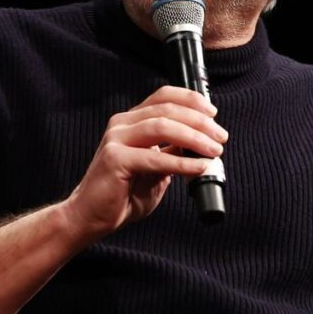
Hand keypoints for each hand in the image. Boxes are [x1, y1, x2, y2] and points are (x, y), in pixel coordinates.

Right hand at [64, 86, 226, 240]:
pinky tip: (198, 167)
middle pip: (167, 110)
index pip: (163, 96)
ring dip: (194, 137)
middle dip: (200, 122)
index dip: (191, 100)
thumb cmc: (121, 194)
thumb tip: (202, 144)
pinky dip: (181, 161)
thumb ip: (172, 152)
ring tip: (214, 151)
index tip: (213, 113)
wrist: (91, 217)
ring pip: (162, 127)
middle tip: (221, 137)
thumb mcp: (155, 168)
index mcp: (131, 122)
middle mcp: (122, 125)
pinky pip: (155, 157)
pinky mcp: (115, 159)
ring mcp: (116, 140)